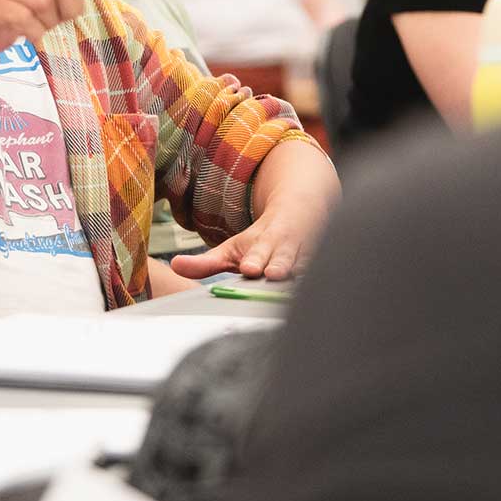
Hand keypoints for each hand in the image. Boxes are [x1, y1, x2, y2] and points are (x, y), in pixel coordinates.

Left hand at [169, 138, 338, 281]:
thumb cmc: (262, 240)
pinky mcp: (324, 263)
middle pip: (282, 255)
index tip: (248, 268)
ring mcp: (307, 255)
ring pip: (308, 261)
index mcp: (262, 243)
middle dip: (277, 263)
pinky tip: (325, 287)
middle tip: (271, 273)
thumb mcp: (233, 249)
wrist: (301, 213)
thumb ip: (207, 263)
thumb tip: (174, 267)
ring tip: (298, 278)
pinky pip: (326, 269)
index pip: (258, 252)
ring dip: (303, 269)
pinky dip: (324, 276)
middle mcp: (285, 247)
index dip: (254, 259)